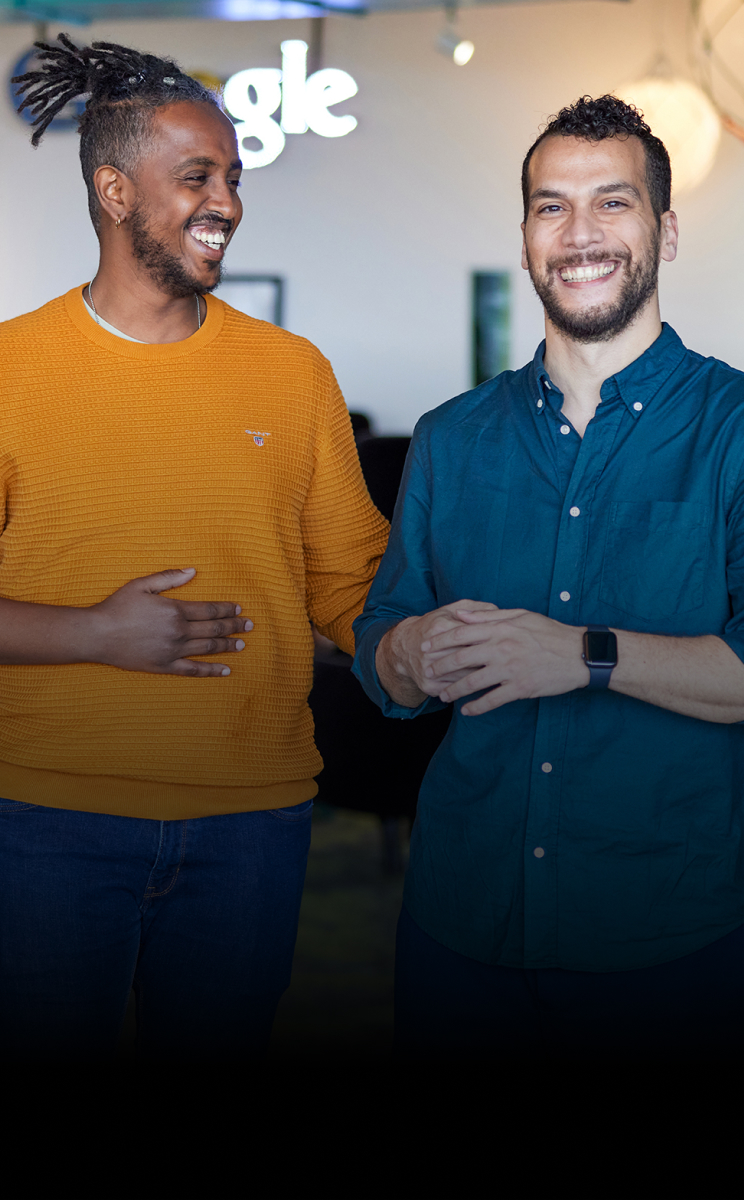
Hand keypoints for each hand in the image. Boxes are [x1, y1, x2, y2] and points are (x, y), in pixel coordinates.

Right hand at [90, 568, 251, 676]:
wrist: (97, 635)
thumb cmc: (117, 607)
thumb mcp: (141, 585)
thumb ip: (169, 578)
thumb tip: (192, 571)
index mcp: (175, 610)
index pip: (209, 610)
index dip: (226, 609)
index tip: (239, 609)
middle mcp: (178, 632)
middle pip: (214, 629)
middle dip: (234, 626)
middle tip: (249, 625)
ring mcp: (173, 651)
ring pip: (208, 648)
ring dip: (227, 646)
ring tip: (242, 644)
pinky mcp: (165, 666)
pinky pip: (193, 670)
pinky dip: (211, 670)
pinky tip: (226, 670)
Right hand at [376, 600, 499, 705]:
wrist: (403, 648)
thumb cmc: (434, 626)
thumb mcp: (450, 610)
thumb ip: (475, 608)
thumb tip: (499, 611)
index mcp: (440, 627)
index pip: (472, 636)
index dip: (492, 640)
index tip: (508, 644)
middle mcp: (432, 650)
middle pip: (469, 659)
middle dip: (491, 661)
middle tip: (510, 663)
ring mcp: (429, 670)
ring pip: (464, 678)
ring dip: (484, 679)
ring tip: (502, 676)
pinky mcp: (429, 686)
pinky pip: (456, 690)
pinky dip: (471, 690)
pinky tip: (485, 688)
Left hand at [421, 608, 588, 714]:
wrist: (578, 654)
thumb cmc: (549, 632)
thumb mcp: (520, 615)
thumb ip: (488, 615)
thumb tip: (460, 614)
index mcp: (500, 628)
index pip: (461, 634)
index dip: (439, 641)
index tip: (425, 646)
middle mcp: (501, 648)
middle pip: (461, 658)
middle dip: (440, 666)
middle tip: (428, 673)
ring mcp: (510, 669)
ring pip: (472, 682)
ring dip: (453, 690)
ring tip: (443, 696)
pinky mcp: (520, 688)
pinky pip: (492, 700)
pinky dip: (476, 707)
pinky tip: (467, 711)